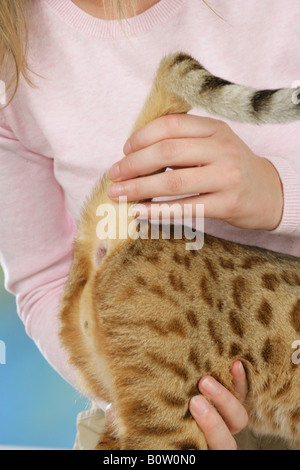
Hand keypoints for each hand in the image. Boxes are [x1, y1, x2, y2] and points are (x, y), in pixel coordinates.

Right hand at [105, 361, 247, 449]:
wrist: (163, 386)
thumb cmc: (148, 406)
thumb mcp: (138, 413)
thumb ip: (128, 416)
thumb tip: (111, 409)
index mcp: (193, 443)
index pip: (205, 449)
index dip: (204, 436)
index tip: (187, 416)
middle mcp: (213, 434)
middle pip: (227, 441)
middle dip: (213, 422)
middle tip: (195, 399)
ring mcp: (224, 415)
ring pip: (239, 418)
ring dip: (226, 399)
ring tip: (206, 380)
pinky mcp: (231, 395)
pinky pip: (244, 393)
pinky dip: (242, 381)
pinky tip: (233, 363)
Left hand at [108, 114, 282, 230]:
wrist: (269, 192)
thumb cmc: (231, 168)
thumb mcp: (214, 145)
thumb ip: (184, 142)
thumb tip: (136, 152)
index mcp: (215, 128)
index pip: (171, 125)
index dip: (142, 137)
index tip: (125, 150)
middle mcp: (222, 149)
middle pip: (167, 151)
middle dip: (133, 164)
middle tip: (114, 175)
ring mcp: (227, 176)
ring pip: (173, 181)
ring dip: (139, 188)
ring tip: (118, 194)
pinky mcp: (228, 203)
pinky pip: (185, 207)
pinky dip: (158, 210)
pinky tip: (139, 212)